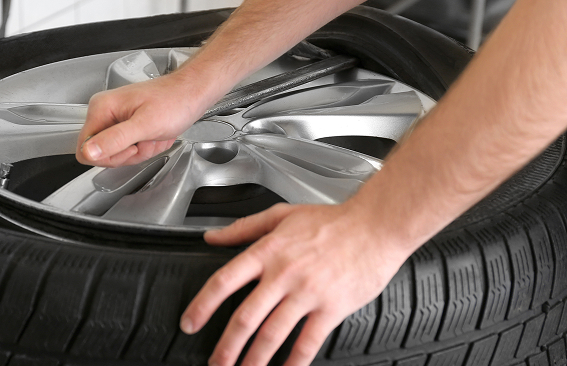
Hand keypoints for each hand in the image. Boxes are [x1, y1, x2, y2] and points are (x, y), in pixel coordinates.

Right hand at [77, 71, 214, 166]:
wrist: (192, 93)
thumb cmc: (175, 101)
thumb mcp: (146, 124)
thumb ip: (116, 139)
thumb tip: (89, 151)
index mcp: (102, 108)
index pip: (85, 149)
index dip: (110, 156)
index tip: (130, 147)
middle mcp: (105, 113)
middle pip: (104, 154)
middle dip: (131, 153)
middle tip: (147, 138)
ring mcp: (117, 120)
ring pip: (120, 154)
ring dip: (143, 149)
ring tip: (155, 134)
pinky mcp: (128, 126)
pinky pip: (131, 148)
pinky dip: (147, 146)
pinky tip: (157, 134)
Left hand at [180, 202, 414, 365]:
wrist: (376, 226)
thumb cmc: (333, 221)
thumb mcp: (282, 215)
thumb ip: (244, 227)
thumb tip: (212, 237)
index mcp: (268, 251)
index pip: (225, 281)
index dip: (202, 305)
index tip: (190, 323)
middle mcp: (284, 274)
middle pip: (245, 317)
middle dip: (226, 347)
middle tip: (215, 362)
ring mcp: (308, 293)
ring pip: (272, 334)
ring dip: (254, 360)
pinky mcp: (331, 308)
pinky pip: (307, 342)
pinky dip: (294, 362)